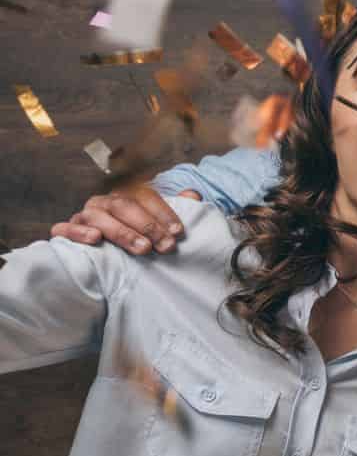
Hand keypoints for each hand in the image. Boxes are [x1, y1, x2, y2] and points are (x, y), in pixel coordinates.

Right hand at [49, 186, 199, 253]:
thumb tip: (192, 195)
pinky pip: (65, 229)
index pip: (145, 196)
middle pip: (123, 206)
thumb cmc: (138, 238)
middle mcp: (104, 202)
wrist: (108, 259)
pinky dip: (77, 232)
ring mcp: (83, 215)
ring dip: (122, 232)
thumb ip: (175, 208)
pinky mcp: (66, 231)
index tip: (178, 232)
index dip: (163, 213)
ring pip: (98, 217)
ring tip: (142, 248)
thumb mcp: (158, 225)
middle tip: (165, 246)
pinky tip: (94, 239)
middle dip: (147, 226)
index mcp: (126, 195)